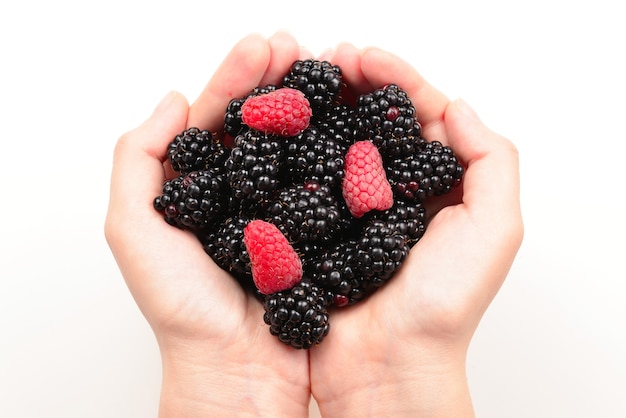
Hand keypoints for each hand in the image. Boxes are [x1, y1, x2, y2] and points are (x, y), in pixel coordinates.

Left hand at [105, 32, 312, 416]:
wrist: (237, 367)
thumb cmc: (182, 308)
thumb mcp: (134, 229)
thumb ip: (138, 159)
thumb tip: (171, 100)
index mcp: (197, 187)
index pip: (216, 118)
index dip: (237, 77)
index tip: (261, 47)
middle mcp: (239, 193)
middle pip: (259, 123)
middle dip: (277, 79)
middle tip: (297, 46)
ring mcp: (279, 211)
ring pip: (295, 146)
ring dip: (310, 105)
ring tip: (326, 69)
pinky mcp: (313, 233)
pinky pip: (325, 184)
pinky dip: (338, 151)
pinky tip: (351, 124)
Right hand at [309, 44, 523, 416]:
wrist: (387, 367)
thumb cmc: (443, 308)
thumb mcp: (495, 231)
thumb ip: (491, 161)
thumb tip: (456, 105)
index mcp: (439, 186)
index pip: (420, 115)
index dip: (396, 79)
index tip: (365, 56)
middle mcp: (396, 193)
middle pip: (375, 122)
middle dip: (353, 84)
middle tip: (328, 57)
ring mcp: (353, 210)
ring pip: (337, 144)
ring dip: (321, 109)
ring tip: (300, 80)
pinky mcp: (318, 230)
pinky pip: (305, 181)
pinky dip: (293, 151)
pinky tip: (278, 129)